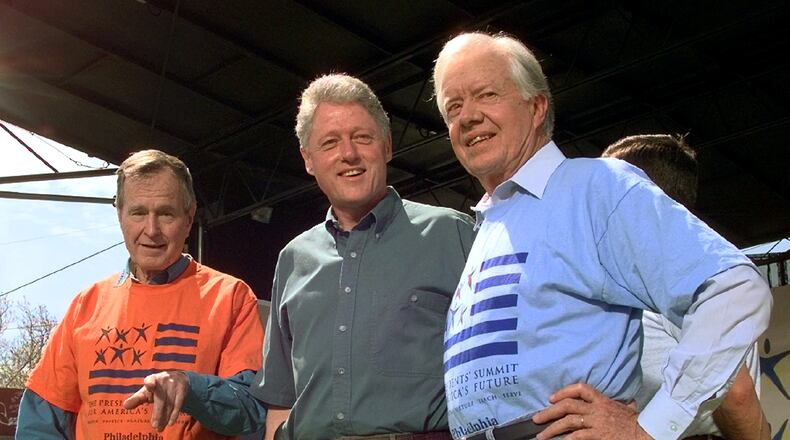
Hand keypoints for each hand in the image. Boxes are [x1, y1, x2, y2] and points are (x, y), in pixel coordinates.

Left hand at [123, 370, 188, 431]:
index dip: (150, 383)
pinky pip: (178, 404)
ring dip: (165, 417)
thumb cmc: (157, 387)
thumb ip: (136, 399)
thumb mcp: (146, 392)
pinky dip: (174, 414)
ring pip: (169, 403)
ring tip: (159, 428)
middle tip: (154, 425)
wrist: (177, 378)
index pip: (150, 381)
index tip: (149, 386)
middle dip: (158, 413)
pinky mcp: (182, 389)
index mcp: (152, 379)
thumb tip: (125, 406)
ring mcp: (174, 384)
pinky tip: (170, 423)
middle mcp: (163, 379)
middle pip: (161, 399)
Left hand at [532, 383, 652, 439]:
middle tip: (536, 418)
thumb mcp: (625, 407)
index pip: (580, 389)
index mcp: (602, 400)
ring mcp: (596, 422)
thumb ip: (616, 403)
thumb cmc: (636, 422)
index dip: (563, 391)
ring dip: (552, 429)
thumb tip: (621, 401)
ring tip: (541, 435)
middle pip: (568, 406)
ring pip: (568, 422)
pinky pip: (577, 436)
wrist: (645, 433)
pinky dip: (566, 439)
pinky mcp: (598, 435)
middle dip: (549, 412)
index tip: (551, 398)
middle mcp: (597, 409)